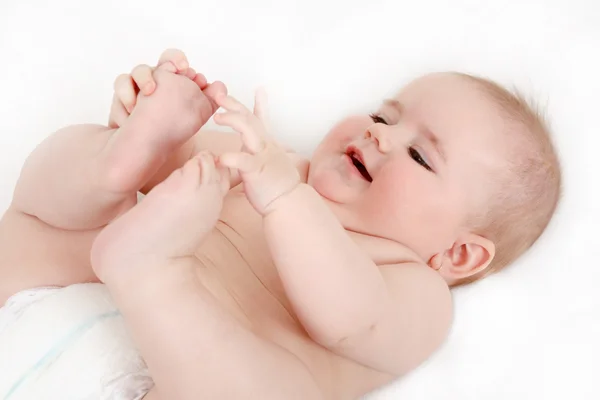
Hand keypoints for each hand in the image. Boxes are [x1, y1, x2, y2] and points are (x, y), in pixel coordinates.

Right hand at [109, 49, 222, 127]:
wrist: (145, 149)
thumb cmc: (171, 129)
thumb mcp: (196, 115)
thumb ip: (209, 100)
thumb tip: (220, 85)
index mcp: (173, 81)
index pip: (174, 60)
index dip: (177, 60)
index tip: (184, 68)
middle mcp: (153, 80)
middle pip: (154, 62)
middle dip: (157, 69)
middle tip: (166, 76)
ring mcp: (135, 88)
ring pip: (135, 73)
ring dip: (142, 82)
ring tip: (146, 96)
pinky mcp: (120, 99)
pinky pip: (120, 88)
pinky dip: (126, 100)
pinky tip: (133, 111)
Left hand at [213, 90, 300, 214]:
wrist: (288, 202)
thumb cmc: (276, 186)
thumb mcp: (270, 163)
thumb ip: (260, 153)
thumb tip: (251, 152)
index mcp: (266, 144)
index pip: (262, 119)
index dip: (260, 104)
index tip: (259, 89)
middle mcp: (265, 145)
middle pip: (249, 118)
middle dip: (234, 104)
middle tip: (218, 95)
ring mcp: (262, 156)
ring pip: (249, 130)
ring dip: (233, 120)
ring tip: (217, 117)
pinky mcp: (257, 171)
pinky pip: (243, 161)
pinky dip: (230, 157)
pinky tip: (219, 158)